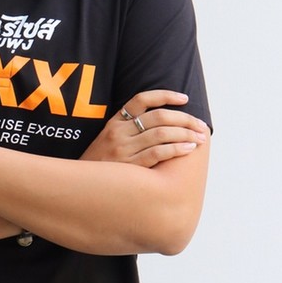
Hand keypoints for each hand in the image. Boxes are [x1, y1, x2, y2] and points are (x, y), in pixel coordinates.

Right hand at [81, 90, 208, 167]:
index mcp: (114, 122)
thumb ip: (128, 130)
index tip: (184, 98)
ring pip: (161, 134)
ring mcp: (123, 149)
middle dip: (185, 119)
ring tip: (199, 138)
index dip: (165, 96)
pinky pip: (157, 153)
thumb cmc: (100, 166)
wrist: (80, 187)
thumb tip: (161, 124)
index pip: (141, 99)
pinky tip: (188, 149)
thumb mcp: (107, 141)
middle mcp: (119, 132)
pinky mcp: (129, 166)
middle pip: (158, 117)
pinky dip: (176, 149)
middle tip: (201, 126)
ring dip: (185, 134)